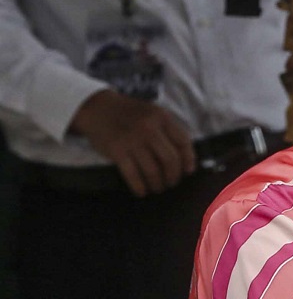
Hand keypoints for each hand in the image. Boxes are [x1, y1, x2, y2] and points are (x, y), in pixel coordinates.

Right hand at [70, 89, 195, 196]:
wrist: (97, 107)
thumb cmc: (129, 113)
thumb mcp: (152, 113)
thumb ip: (168, 130)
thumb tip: (184, 157)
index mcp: (162, 117)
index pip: (183, 142)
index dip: (188, 160)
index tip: (188, 171)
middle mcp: (149, 128)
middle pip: (170, 160)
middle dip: (173, 176)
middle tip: (171, 182)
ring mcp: (132, 140)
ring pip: (153, 171)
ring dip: (158, 184)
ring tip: (157, 188)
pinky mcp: (117, 151)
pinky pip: (133, 175)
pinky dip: (139, 187)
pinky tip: (142, 191)